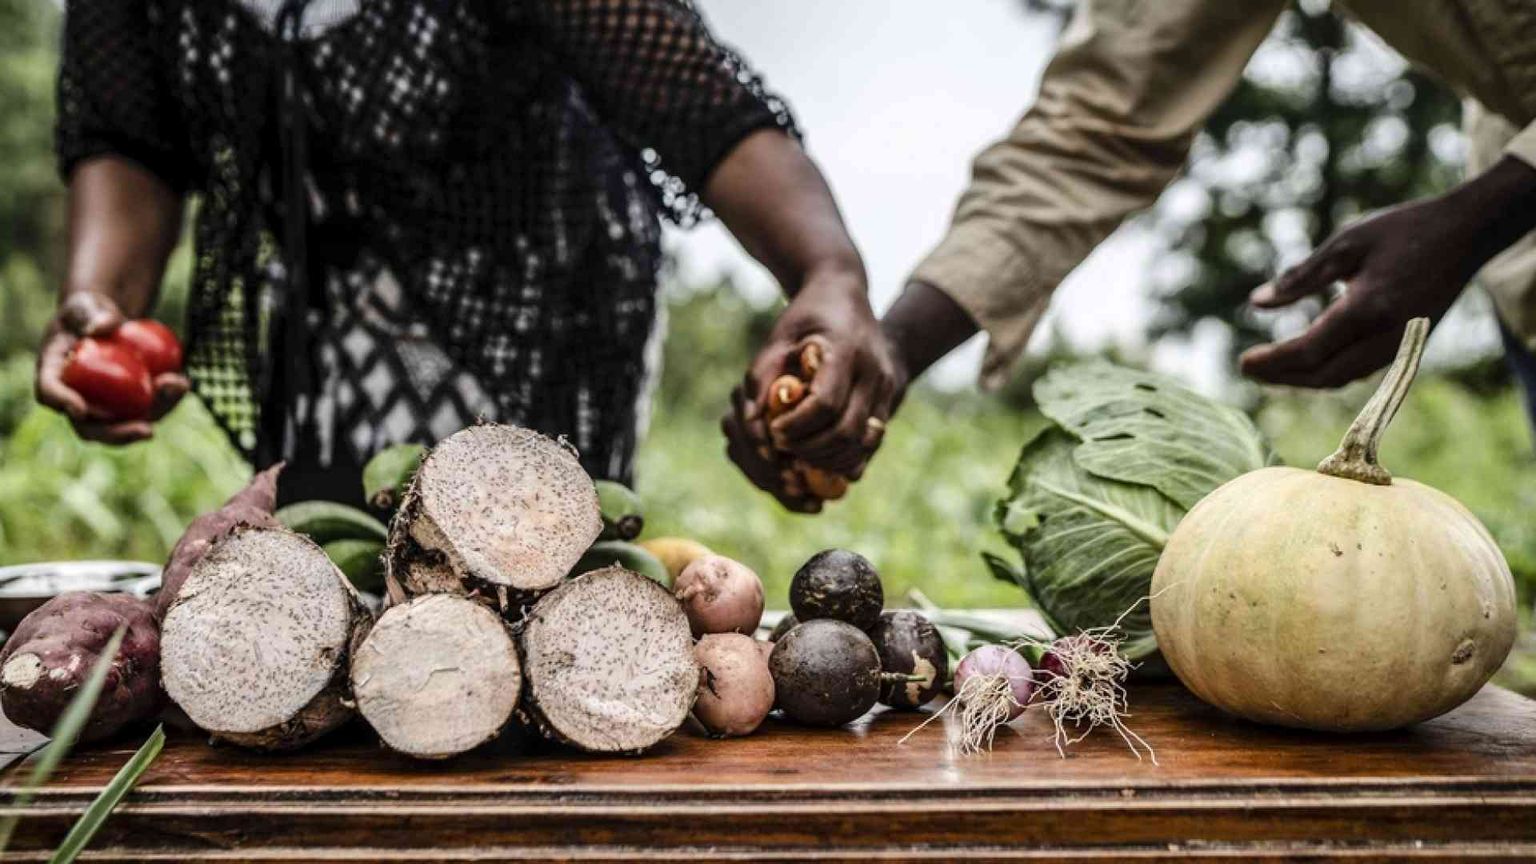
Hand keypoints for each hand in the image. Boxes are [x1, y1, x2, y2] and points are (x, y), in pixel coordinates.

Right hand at [34, 293, 188, 442]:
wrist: (105, 323)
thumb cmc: (89, 312)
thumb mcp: (87, 304)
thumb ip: (91, 313)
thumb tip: (99, 329)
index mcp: (52, 373)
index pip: (48, 392)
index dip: (60, 402)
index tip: (79, 409)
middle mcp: (74, 398)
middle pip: (89, 428)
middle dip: (118, 434)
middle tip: (146, 430)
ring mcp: (102, 407)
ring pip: (125, 425)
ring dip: (154, 414)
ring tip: (177, 386)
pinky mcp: (127, 405)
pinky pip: (147, 411)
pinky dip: (167, 400)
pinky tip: (183, 382)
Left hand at [722, 269, 907, 509]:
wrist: (845, 294)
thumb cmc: (805, 317)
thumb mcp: (777, 339)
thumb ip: (760, 379)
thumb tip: (751, 424)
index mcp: (845, 350)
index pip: (825, 404)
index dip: (796, 426)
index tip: (774, 430)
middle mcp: (873, 370)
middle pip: (846, 431)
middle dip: (810, 448)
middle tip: (782, 447)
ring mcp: (886, 386)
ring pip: (862, 442)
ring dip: (828, 458)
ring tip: (798, 454)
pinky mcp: (888, 398)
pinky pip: (871, 440)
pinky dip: (846, 456)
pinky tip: (819, 455)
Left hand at [1243, 155, 1535, 388]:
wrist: (1466, 233)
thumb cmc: (1403, 231)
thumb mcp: (1346, 244)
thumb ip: (1300, 277)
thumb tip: (1256, 303)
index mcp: (1369, 308)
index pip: (1310, 350)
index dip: (1273, 362)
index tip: (1243, 362)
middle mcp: (1387, 336)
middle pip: (1324, 374)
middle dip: (1282, 377)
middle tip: (1248, 369)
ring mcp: (1401, 346)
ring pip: (1342, 378)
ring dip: (1302, 379)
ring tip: (1268, 369)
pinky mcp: (1407, 347)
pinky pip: (1360, 371)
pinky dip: (1327, 372)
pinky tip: (1304, 362)